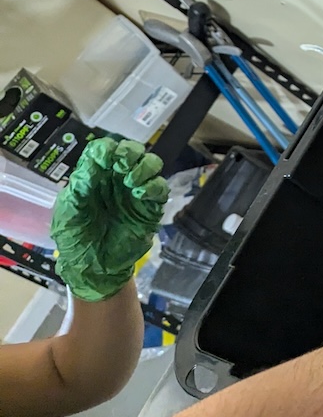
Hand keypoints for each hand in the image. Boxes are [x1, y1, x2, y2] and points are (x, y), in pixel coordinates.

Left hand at [51, 138, 169, 300]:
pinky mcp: (150, 208)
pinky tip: (139, 193)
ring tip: (131, 181)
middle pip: (132, 151)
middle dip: (130, 152)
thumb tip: (95, 160)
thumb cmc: (76, 239)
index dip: (107, 149)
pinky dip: (153, 186)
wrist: (93, 267)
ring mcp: (135, 193)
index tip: (106, 158)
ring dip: (143, 166)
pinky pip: (160, 189)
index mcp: (94, 177)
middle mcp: (116, 180)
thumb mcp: (68, 211)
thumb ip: (80, 185)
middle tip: (123, 164)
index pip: (104, 150)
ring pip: (151, 165)